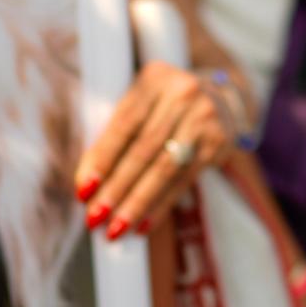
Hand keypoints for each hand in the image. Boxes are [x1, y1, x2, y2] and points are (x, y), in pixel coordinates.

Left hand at [76, 62, 237, 239]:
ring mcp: (204, 118)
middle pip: (143, 150)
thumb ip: (114, 134)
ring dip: (137, 203)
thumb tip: (86, 182)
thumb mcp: (141, 102)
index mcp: (154, 78)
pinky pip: (184, 180)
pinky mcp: (218, 143)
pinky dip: (161, 205)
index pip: (123, 124)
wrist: (222, 95)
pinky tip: (143, 224)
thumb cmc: (165, 105)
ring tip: (117, 228)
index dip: (102, 159)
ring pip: (164, 169)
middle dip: (116, 188)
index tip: (83, 189)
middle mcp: (182, 94)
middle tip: (95, 217)